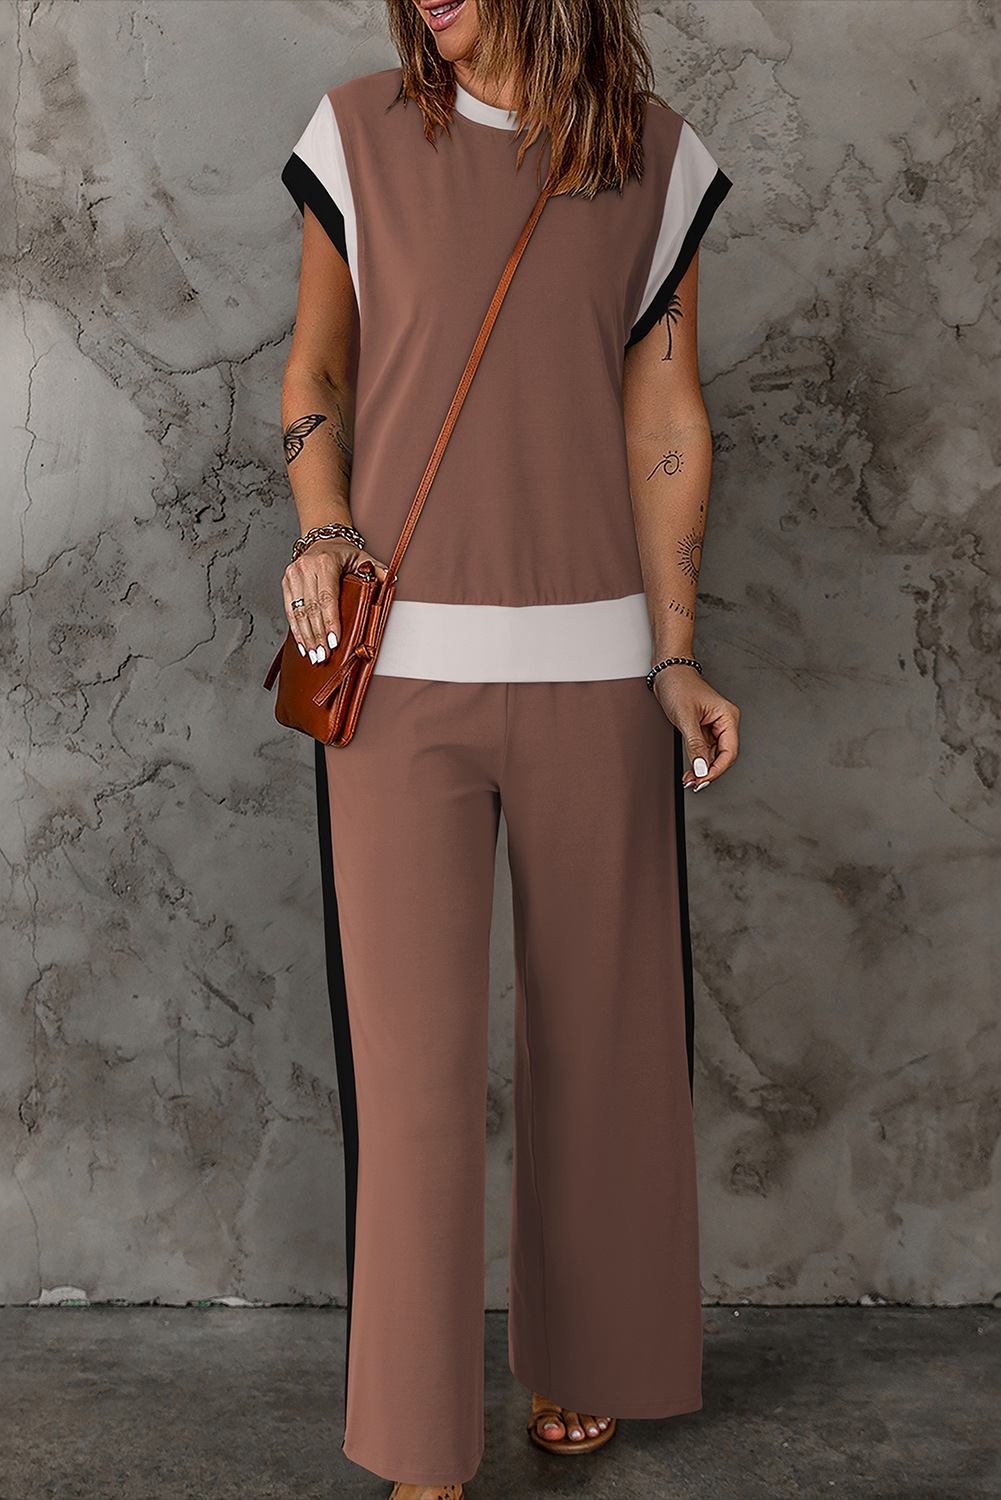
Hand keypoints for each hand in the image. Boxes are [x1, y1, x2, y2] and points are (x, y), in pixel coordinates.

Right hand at [281, 539, 390, 664]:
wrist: (322, 539)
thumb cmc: (344, 553)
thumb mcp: (363, 558)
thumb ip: (376, 569)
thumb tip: (390, 579)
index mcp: (325, 563)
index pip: (327, 598)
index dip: (329, 621)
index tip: (333, 641)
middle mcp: (306, 567)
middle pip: (311, 608)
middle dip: (318, 635)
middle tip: (323, 656)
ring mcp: (293, 574)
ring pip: (298, 612)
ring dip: (306, 636)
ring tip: (314, 655)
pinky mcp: (286, 582)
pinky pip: (290, 610)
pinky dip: (296, 630)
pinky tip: (303, 645)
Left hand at [652, 664, 739, 789]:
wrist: (667, 674)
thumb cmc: (679, 686)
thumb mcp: (686, 717)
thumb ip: (695, 745)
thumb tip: (701, 768)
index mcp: (727, 717)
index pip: (729, 751)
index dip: (717, 769)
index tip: (703, 779)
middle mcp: (724, 723)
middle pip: (723, 756)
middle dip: (709, 771)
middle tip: (695, 783)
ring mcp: (714, 727)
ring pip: (713, 756)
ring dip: (702, 769)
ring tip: (689, 780)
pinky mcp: (703, 729)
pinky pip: (704, 751)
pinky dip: (697, 762)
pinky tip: (690, 771)